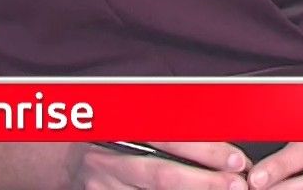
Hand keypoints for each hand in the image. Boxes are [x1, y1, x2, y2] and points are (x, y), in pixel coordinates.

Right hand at [68, 141, 250, 188]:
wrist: (65, 160)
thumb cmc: (108, 135)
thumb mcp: (130, 119)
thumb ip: (165, 128)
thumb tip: (216, 141)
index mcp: (118, 127)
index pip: (168, 138)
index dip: (204, 150)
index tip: (236, 160)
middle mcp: (108, 159)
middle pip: (161, 174)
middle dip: (203, 182)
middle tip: (236, 185)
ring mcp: (103, 188)